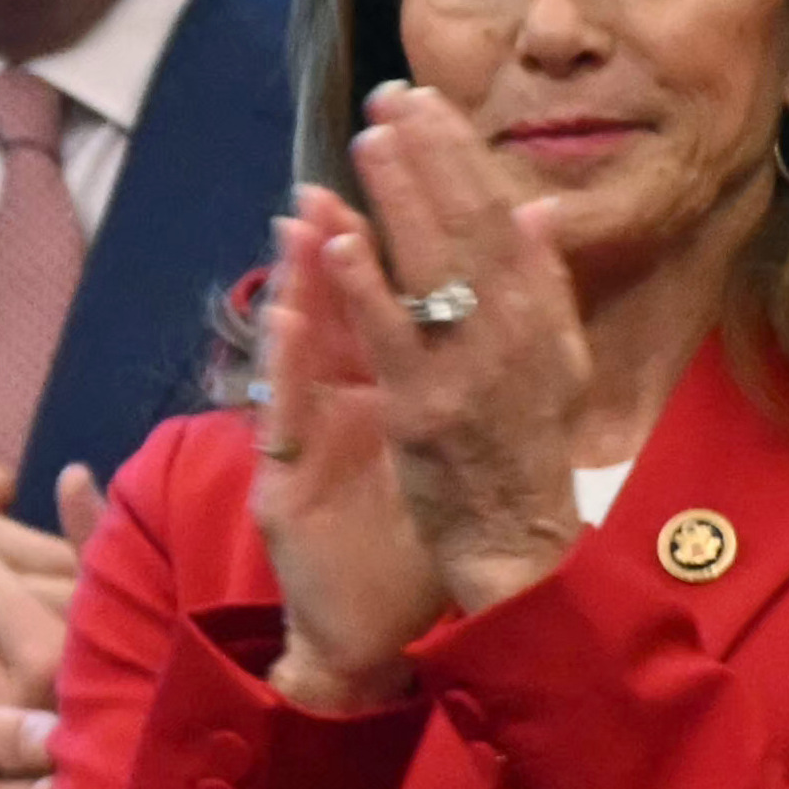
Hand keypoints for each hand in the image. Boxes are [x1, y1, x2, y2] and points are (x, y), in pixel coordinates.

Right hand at [252, 192, 447, 713]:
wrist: (364, 628)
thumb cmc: (406, 535)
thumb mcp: (438, 442)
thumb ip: (456, 371)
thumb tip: (508, 278)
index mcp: (373, 391)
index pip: (382, 297)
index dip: (389, 229)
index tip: (402, 160)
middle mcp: (331, 409)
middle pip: (333, 306)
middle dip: (335, 231)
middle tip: (337, 162)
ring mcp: (302, 445)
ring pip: (298, 350)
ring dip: (299, 280)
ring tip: (301, 217)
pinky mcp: (279, 485)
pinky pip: (283, 414)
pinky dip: (287, 362)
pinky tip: (289, 315)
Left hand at [331, 85, 598, 617]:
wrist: (517, 542)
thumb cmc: (525, 448)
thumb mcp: (555, 361)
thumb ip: (543, 284)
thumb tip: (540, 208)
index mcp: (539, 314)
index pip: (497, 213)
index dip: (461, 154)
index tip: (427, 103)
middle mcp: (513, 333)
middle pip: (467, 226)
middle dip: (429, 157)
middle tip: (389, 97)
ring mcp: (469, 369)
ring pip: (433, 269)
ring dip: (401, 200)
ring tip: (367, 142)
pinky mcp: (424, 410)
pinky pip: (391, 337)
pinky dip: (366, 286)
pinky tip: (338, 239)